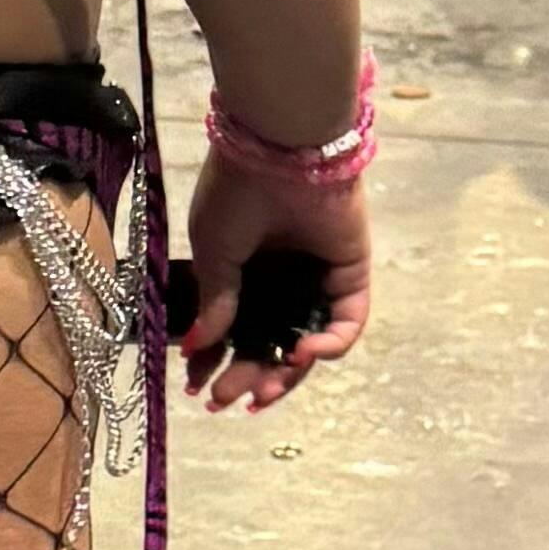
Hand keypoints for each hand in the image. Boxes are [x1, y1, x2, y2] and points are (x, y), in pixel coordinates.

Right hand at [178, 148, 372, 412]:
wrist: (278, 150)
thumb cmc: (236, 192)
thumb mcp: (213, 252)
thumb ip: (217, 303)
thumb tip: (197, 346)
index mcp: (245, 270)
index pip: (234, 331)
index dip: (216, 362)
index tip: (197, 389)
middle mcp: (282, 278)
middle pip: (270, 344)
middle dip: (249, 375)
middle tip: (227, 400)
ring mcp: (317, 278)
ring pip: (307, 342)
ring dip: (287, 372)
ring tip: (263, 391)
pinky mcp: (351, 274)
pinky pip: (346, 323)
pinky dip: (329, 345)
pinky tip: (302, 354)